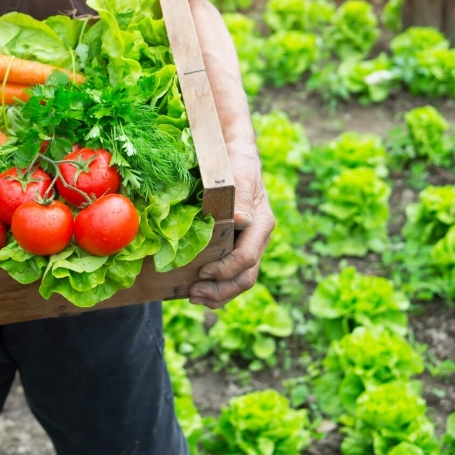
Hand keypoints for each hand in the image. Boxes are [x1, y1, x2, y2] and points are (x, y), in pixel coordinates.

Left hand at [189, 144, 273, 308]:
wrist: (232, 157)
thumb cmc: (235, 164)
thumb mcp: (240, 176)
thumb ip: (242, 199)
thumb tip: (242, 221)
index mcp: (261, 225)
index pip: (247, 258)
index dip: (225, 270)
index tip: (202, 272)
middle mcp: (255, 240)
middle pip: (245, 277)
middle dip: (220, 290)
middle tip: (194, 294)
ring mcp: (245, 245)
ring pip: (238, 281)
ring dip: (216, 294)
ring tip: (193, 297)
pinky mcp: (232, 247)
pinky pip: (228, 274)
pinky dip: (213, 286)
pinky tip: (194, 289)